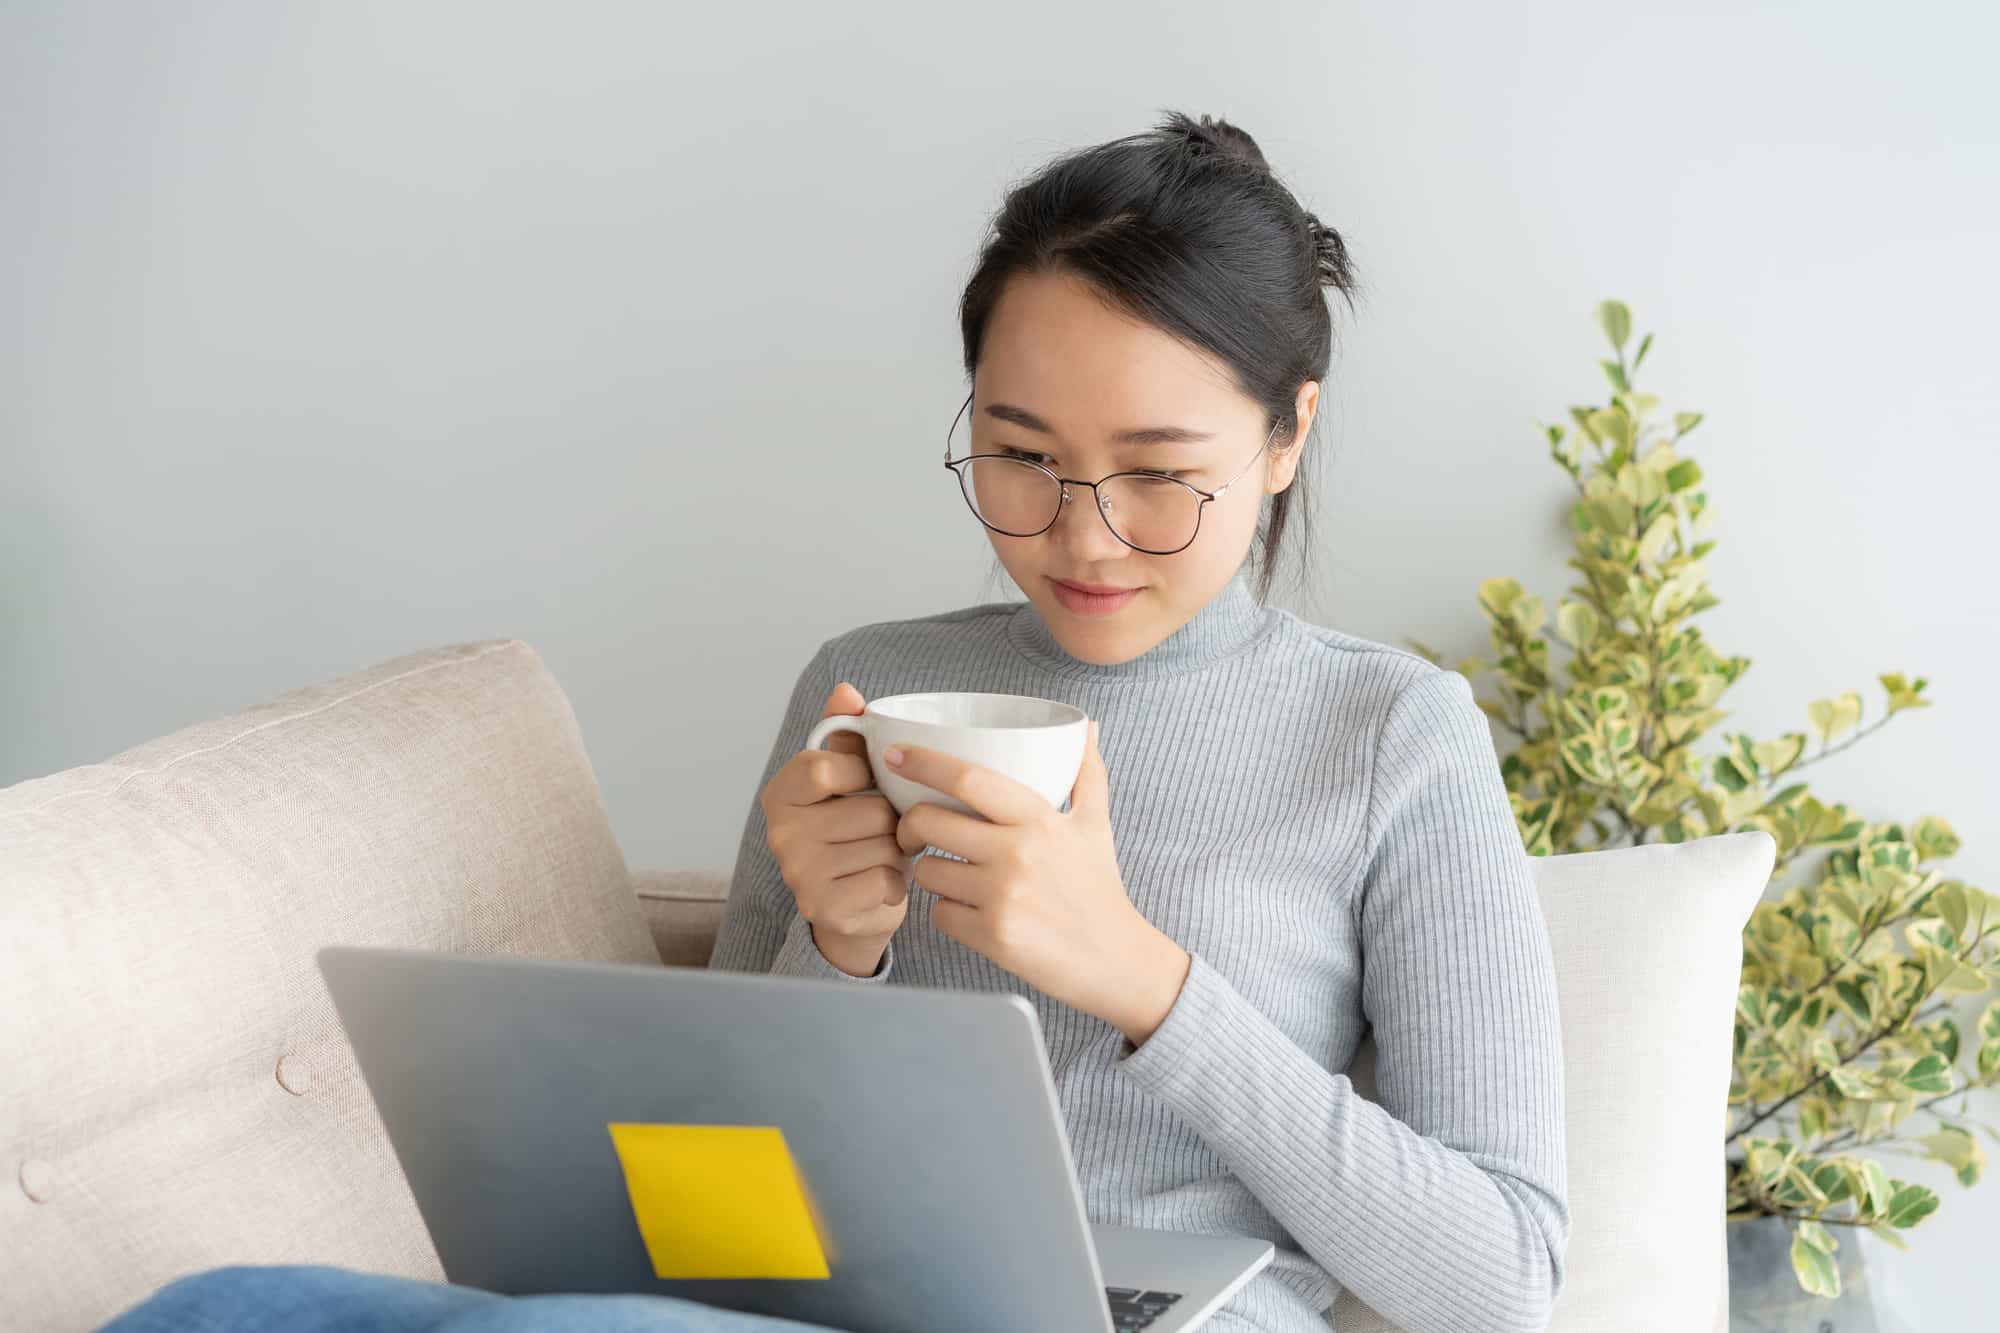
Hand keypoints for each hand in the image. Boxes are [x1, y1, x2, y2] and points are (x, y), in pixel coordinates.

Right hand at [760, 682, 910, 974]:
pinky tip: (882, 883)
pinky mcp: (826, 910)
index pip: (825, 766)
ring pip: (884, 845)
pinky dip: (897, 881)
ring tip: (882, 855)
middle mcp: (780, 835)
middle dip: (890, 819)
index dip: (862, 774)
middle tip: (879, 830)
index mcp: (780, 795)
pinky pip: (887, 880)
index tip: (865, 785)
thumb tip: (845, 691)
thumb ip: (847, 735)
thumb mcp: (848, 779)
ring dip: (897, 850)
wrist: (854, 905)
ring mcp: (799, 876)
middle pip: (869, 809)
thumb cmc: (856, 830)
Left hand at [887, 720, 1190, 1044]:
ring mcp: (1001, 897)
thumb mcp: (1096, 824)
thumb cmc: (1099, 888)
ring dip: (932, 872)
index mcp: (1038, 819)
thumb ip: (1086, 771)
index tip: (895, 755)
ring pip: (927, 871)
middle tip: (915, 831)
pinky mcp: (991, 935)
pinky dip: (948, 913)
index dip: (924, 762)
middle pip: (928, 822)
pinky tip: (973, 912)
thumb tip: (1087, 727)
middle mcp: (1017, 853)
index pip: (968, 779)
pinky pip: (939, 913)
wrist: (1115, 959)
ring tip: (958, 877)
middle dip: (909, 825)